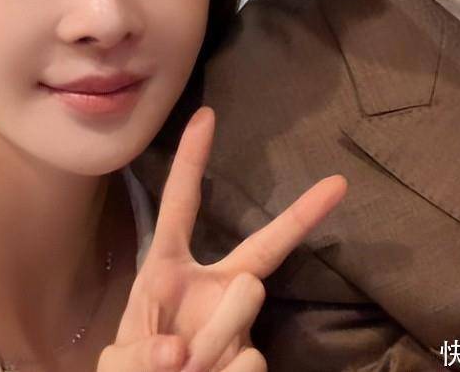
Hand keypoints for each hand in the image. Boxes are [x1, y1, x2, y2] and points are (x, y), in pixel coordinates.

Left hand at [98, 107, 346, 371]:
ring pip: (247, 303)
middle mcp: (214, 288)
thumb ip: (140, 353)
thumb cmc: (136, 370)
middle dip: (301, 213)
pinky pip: (251, 363)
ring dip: (212, 342)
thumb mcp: (121, 362)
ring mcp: (241, 323)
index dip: (191, 160)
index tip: (206, 113)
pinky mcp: (255, 359)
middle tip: (338, 183)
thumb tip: (179, 354)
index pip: (180, 205)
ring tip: (187, 368)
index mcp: (169, 271)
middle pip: (264, 247)